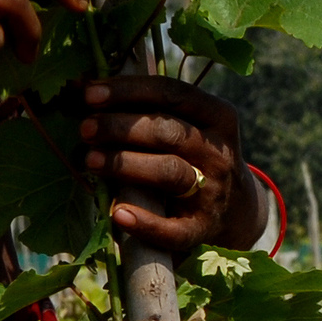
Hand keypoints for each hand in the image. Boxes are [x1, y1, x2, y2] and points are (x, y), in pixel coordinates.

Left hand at [80, 76, 259, 250]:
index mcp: (217, 117)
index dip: (130, 91)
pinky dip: (146, 223)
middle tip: (85, 128)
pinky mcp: (202, 230)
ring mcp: (213, 192)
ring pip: (169, 172)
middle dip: (121, 128)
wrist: (235, 212)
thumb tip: (87, 90)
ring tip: (90, 160)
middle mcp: (219, 152)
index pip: (173, 94)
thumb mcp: (190, 128)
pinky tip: (118, 214)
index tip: (91, 94)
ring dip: (126, 164)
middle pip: (169, 132)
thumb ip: (152, 111)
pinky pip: (174, 229)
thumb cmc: (195, 158)